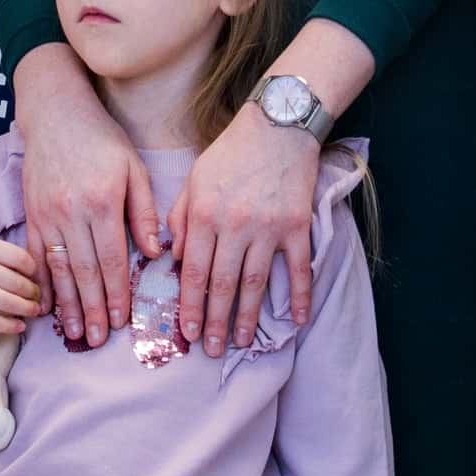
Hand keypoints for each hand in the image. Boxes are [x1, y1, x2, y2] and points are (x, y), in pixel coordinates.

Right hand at [0, 235, 42, 339]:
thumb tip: (24, 262)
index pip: (20, 257)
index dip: (32, 268)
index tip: (34, 274)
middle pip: (18, 282)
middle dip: (33, 292)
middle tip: (38, 296)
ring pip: (10, 302)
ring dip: (27, 309)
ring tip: (34, 310)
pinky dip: (10, 325)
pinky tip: (19, 326)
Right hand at [17, 46, 156, 348]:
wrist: (55, 114)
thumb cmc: (102, 139)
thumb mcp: (134, 168)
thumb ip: (145, 211)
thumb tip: (156, 253)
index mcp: (103, 202)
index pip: (112, 258)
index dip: (116, 293)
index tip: (122, 320)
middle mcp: (72, 212)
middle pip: (84, 271)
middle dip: (92, 309)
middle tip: (98, 340)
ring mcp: (47, 215)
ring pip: (58, 269)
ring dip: (66, 304)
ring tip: (74, 332)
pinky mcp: (31, 214)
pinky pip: (35, 255)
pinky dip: (41, 282)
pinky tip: (45, 304)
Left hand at [172, 104, 317, 357]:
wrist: (277, 126)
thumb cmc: (230, 153)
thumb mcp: (194, 180)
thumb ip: (180, 219)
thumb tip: (175, 259)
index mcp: (205, 216)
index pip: (195, 272)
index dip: (191, 306)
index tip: (188, 333)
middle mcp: (235, 226)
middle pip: (224, 285)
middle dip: (216, 322)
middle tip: (213, 350)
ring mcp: (269, 228)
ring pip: (256, 283)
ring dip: (248, 317)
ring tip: (241, 342)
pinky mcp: (297, 226)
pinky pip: (298, 269)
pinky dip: (299, 296)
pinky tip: (297, 320)